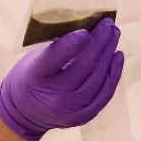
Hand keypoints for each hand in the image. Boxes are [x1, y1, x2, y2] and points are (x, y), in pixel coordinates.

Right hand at [0, 18, 123, 140]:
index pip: (54, 58)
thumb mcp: (32, 60)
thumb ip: (55, 48)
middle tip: (108, 24)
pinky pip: (104, 93)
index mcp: (34, 77)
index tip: (86, 30)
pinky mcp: (83, 116)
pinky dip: (113, 73)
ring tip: (114, 35)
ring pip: (97, 79)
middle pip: (83, 66)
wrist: (23, 113)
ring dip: (109, 54)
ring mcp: (69, 109)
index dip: (71, 44)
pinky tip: (117, 57)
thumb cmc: (29, 77)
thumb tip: (85, 27)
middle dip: (99, 42)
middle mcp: (52, 96)